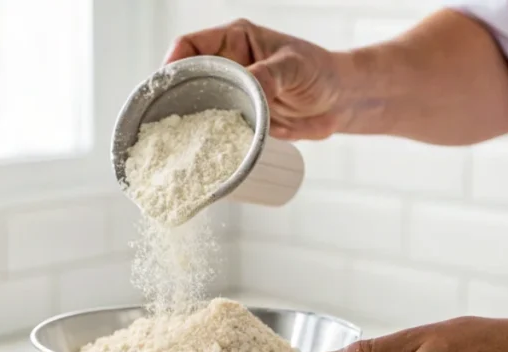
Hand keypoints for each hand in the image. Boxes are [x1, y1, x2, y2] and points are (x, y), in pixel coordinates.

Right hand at [164, 19, 345, 139]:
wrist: (341, 102)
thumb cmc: (321, 72)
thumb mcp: (294, 67)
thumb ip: (269, 75)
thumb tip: (247, 89)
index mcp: (233, 41)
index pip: (190, 46)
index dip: (172, 64)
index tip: (166, 85)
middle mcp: (227, 67)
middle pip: (186, 80)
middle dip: (174, 99)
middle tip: (165, 122)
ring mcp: (232, 95)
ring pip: (199, 108)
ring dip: (189, 125)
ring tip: (177, 142)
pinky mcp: (240, 120)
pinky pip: (216, 130)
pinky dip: (207, 142)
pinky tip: (199, 154)